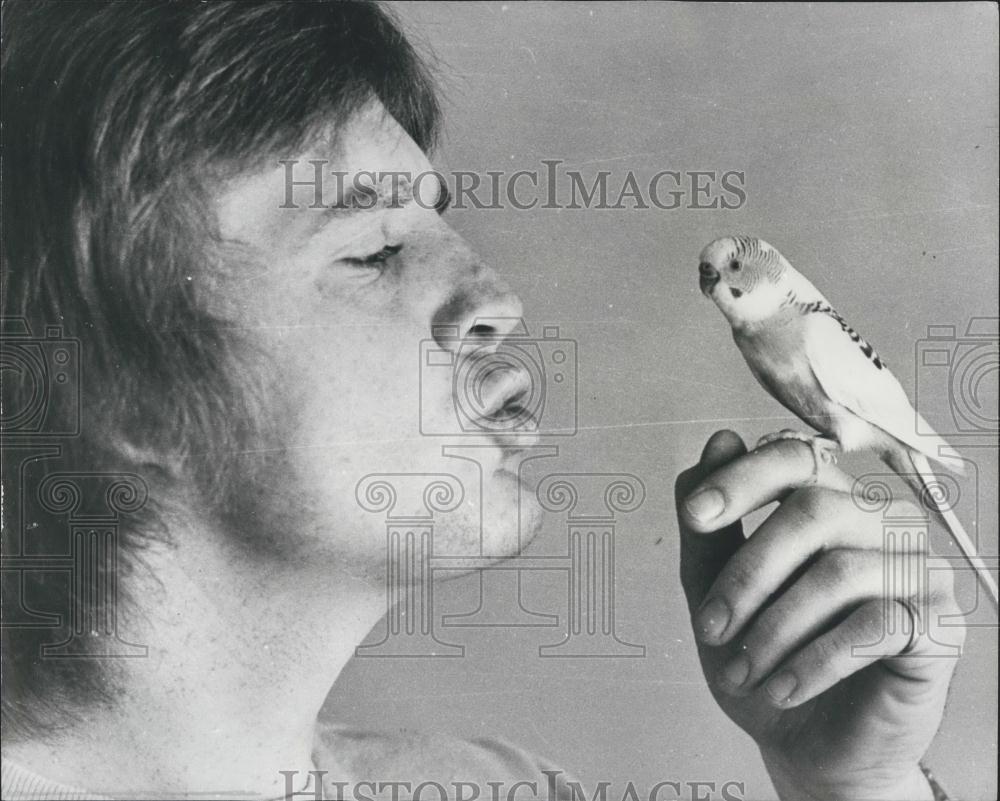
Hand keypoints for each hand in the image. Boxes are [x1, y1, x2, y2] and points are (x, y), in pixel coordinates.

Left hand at [675, 431, 964, 800]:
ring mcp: (916, 568)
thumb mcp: (715, 589)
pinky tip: (783, 689)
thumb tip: (720, 439)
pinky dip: (815, 662)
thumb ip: (711, 524)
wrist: (812, 744)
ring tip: (742, 672)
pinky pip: (874, 627)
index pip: (794, 457)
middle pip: (812, 512)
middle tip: (710, 629)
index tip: (695, 516)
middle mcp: (880, 521)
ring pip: (838, 572)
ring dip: (773, 629)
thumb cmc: (766, 656)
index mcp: (830, 500)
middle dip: (746, 576)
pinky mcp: (937, 624)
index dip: (742, 479)